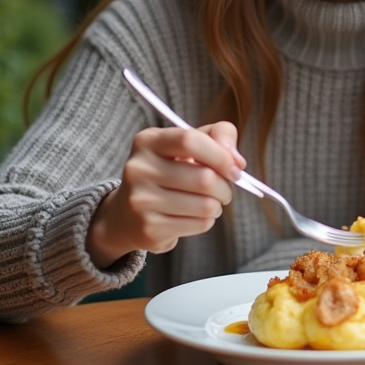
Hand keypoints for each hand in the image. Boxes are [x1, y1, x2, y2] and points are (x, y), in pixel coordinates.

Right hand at [86, 122, 245, 267]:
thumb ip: (218, 136)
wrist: (127, 215)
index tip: (235, 168)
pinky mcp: (149, 229)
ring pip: (205, 205)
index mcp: (148, 141)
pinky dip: (206, 221)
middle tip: (223, 190)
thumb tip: (237, 161)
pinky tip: (194, 216)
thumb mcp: (188, 145)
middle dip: (224, 187)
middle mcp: (138, 168)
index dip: (220, 155)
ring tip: (209, 203)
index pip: (189, 140)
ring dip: (217, 206)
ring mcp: (141, 200)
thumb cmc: (168, 172)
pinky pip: (198, 225)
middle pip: (204, 178)